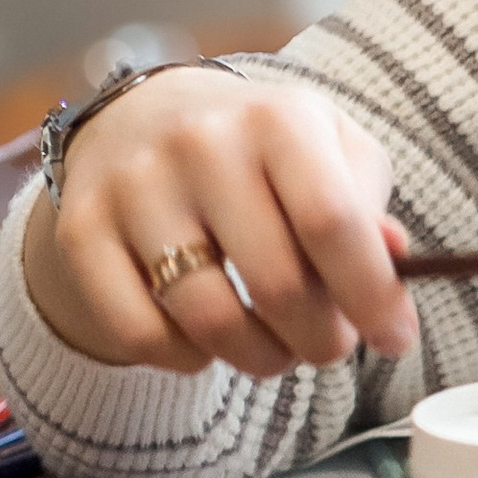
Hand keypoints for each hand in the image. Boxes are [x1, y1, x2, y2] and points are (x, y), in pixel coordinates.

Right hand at [23, 69, 418, 377]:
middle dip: (320, 340)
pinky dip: (185, 358)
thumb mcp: (333, 154)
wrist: (148, 118)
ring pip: (208, 321)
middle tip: (329, 344)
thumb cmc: (265, 150)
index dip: (372, 298)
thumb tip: (395, 265)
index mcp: (277, 119)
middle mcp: (200, 145)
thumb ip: (369, 211)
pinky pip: (140, 335)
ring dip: (259, 358)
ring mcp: (133, 188)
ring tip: (275, 347)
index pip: (332, 223)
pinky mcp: (82, 232)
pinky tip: (206, 339)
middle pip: (276, 284)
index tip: (395, 340)